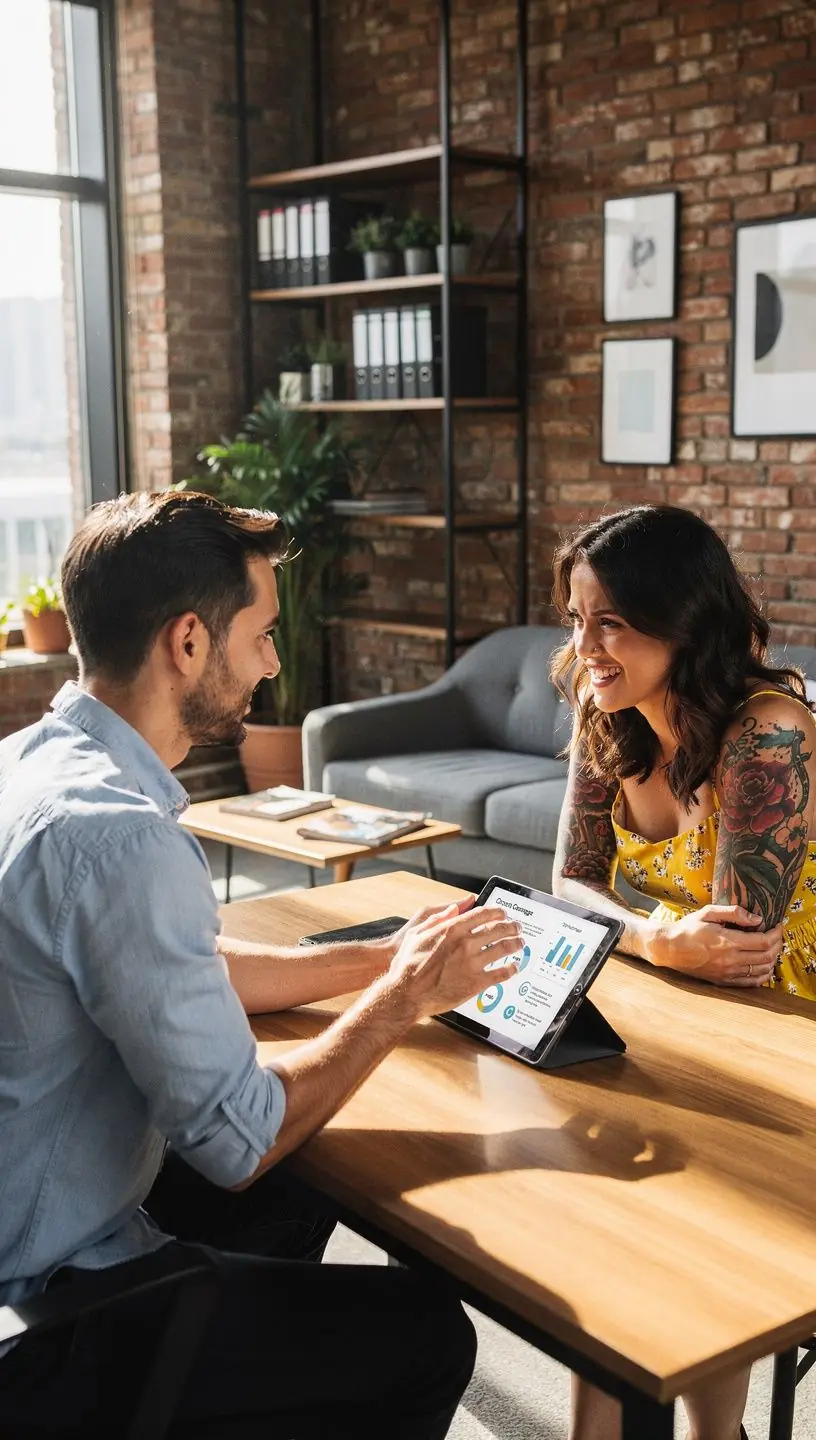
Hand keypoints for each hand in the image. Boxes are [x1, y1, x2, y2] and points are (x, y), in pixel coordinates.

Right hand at [384, 903, 523, 1018]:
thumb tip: (455, 908)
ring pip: (503, 949)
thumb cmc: (407, 965)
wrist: (407, 994)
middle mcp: (465, 943)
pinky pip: (501, 974)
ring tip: (520, 943)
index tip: (503, 913)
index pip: (483, 914)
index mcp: (452, 929)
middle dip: (511, 926)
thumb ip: (438, 918)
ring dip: (516, 944)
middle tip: (516, 927)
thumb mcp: (417, 934)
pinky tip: (514, 967)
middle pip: (498, 929)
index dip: (497, 912)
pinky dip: (511, 969)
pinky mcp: (476, 983)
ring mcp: (472, 963)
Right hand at [643, 904, 780, 986]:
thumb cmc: (688, 928)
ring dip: (772, 960)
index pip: (763, 941)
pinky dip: (763, 975)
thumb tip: (756, 919)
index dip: (775, 934)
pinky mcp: (723, 981)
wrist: (669, 949)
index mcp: (727, 942)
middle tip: (776, 936)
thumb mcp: (708, 912)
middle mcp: (730, 960)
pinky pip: (751, 983)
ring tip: (771, 948)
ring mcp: (727, 973)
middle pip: (766, 956)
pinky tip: (764, 966)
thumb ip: (733, 913)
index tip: (777, 926)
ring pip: (761, 970)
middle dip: (776, 945)